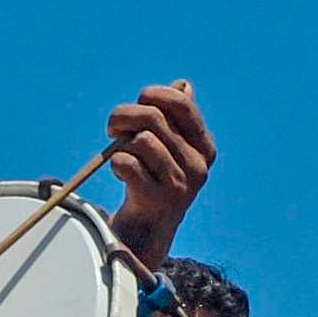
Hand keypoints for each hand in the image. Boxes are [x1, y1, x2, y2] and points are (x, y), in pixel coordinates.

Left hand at [103, 82, 214, 256]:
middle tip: (113, 126)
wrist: (147, 231)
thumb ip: (176, 120)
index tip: (140, 100)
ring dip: (120, 144)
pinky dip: (116, 164)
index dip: (154, 94)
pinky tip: (120, 173)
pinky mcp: (157, 200)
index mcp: (204, 148)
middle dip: (124, 115)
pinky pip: (127, 164)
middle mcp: (197, 166)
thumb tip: (184, 85)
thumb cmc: (155, 181)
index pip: (182, 105)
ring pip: (141, 140)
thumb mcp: (171, 149)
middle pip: (153, 117)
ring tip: (120, 155)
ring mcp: (179, 185)